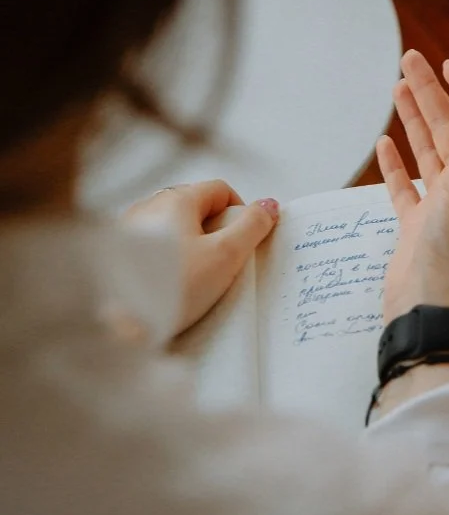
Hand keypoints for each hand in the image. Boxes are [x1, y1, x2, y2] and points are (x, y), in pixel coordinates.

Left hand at [122, 180, 279, 334]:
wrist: (114, 324)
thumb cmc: (172, 287)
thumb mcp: (225, 255)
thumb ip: (252, 226)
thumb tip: (269, 205)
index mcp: (177, 199)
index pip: (221, 189)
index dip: (240, 212)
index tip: (244, 241)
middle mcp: (150, 205)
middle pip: (196, 208)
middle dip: (215, 232)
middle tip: (222, 264)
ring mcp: (129, 229)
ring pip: (173, 228)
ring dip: (191, 247)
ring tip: (194, 280)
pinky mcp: (116, 254)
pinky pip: (153, 247)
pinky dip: (168, 261)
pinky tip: (168, 287)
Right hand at [377, 50, 448, 325]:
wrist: (431, 313)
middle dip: (432, 93)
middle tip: (409, 59)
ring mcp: (442, 208)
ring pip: (428, 152)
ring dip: (413, 120)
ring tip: (396, 86)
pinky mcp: (417, 228)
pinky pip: (406, 188)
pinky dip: (396, 165)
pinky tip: (385, 145)